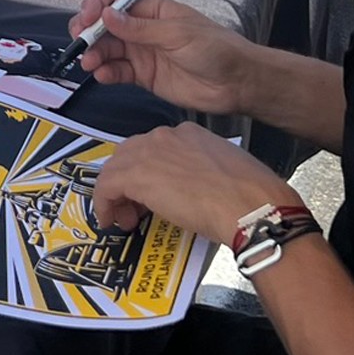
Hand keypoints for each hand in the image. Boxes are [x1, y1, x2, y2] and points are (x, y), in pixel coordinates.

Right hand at [67, 0, 254, 116]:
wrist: (236, 82)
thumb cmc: (217, 48)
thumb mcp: (177, 33)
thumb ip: (140, 28)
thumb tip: (108, 15)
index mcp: (153, 9)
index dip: (98, 6)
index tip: (88, 18)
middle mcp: (144, 29)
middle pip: (106, 25)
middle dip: (90, 31)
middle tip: (80, 41)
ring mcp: (142, 52)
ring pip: (108, 49)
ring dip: (95, 54)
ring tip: (90, 62)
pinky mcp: (144, 75)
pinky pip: (118, 71)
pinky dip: (106, 72)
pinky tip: (103, 75)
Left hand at [92, 122, 303, 243]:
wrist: (250, 206)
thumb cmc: (248, 197)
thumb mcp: (222, 173)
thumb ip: (199, 173)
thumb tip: (190, 190)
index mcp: (188, 133)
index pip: (154, 148)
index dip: (147, 172)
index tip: (152, 195)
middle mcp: (165, 136)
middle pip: (129, 154)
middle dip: (127, 181)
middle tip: (135, 208)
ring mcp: (148, 152)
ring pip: (115, 168)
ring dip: (116, 194)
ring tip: (126, 218)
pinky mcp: (136, 175)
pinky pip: (106, 186)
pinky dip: (104, 204)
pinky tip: (110, 220)